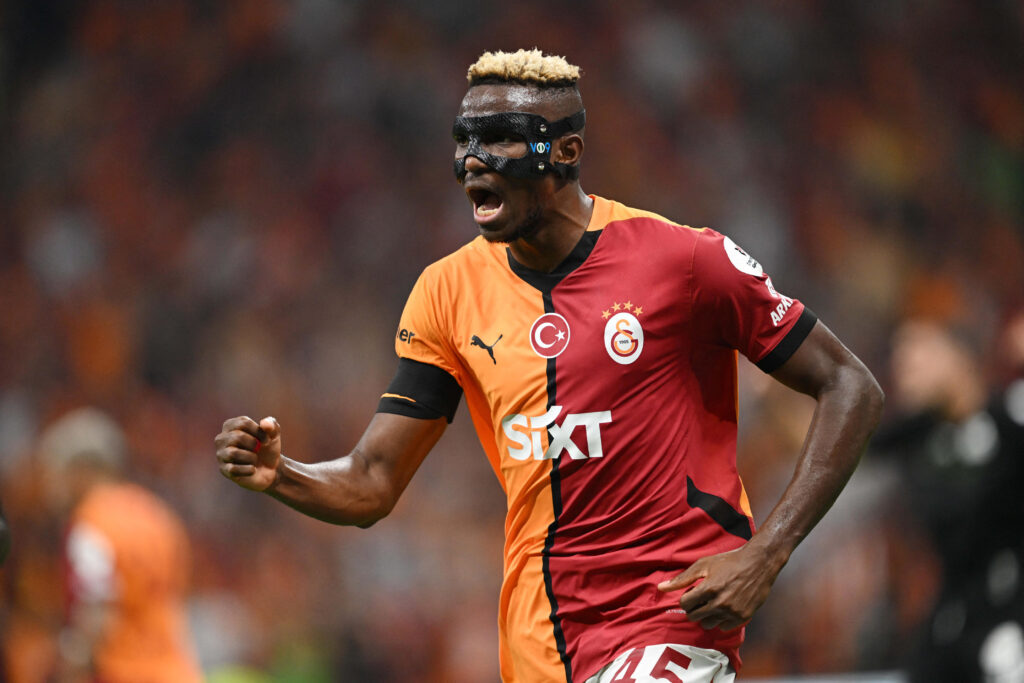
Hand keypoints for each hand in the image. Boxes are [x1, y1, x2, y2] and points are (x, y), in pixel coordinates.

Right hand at [215, 416, 281, 491]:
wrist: (270, 469)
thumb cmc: (267, 448)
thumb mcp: (273, 434)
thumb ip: (272, 425)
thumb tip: (264, 423)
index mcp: (231, 425)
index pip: (243, 423)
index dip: (259, 432)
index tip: (267, 440)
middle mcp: (221, 439)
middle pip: (237, 437)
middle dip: (254, 444)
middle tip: (260, 449)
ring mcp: (221, 455)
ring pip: (233, 453)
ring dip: (251, 457)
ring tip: (254, 459)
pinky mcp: (224, 470)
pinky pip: (233, 469)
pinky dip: (248, 469)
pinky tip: (253, 469)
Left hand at [657, 543, 782, 631]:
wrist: (758, 563)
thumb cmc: (729, 561)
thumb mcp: (703, 565)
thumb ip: (682, 579)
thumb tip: (660, 588)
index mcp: (709, 589)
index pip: (685, 604)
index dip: (686, 598)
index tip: (692, 592)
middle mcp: (720, 603)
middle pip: (694, 616)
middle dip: (694, 607)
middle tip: (702, 597)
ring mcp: (732, 612)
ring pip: (708, 624)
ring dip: (706, 615)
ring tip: (713, 602)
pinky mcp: (743, 617)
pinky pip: (723, 627)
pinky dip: (721, 619)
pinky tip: (724, 606)